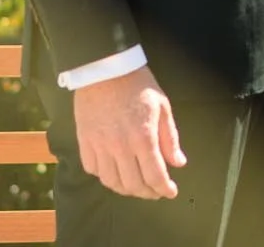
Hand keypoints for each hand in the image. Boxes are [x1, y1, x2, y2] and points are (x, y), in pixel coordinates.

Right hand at [70, 65, 184, 198]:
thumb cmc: (138, 85)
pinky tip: (114, 172)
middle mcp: (120, 147)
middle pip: (133, 184)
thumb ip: (170, 138)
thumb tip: (178, 162)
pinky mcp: (84, 142)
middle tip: (156, 192)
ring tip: (136, 186)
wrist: (105, 69)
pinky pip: (93, 169)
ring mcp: (100, 146)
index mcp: (143, 137)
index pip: (155, 175)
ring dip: (126, 189)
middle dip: (148, 193)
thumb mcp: (162, 107)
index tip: (170, 192)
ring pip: (112, 181)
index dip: (164, 189)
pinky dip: (105, 176)